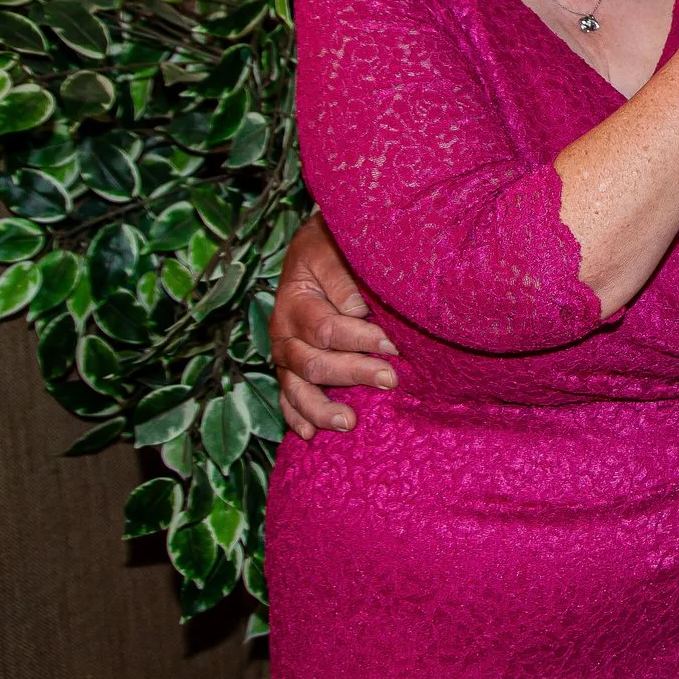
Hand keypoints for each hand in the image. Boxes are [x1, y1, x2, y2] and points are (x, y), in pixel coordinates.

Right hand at [271, 212, 397, 438]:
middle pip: (313, 362)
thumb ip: (346, 280)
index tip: (394, 346)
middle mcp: (284, 330)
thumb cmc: (335, 246)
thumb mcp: (338, 250)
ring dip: (323, 408)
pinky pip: (287, 398)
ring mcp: (285, 352)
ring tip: (350, 422)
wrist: (320, 242)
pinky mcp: (289, 368)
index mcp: (295, 300)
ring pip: (297, 388)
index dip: (361, 340)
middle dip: (353, 373)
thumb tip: (357, 312)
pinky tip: (311, 435)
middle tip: (390, 379)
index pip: (327, 329)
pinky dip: (298, 417)